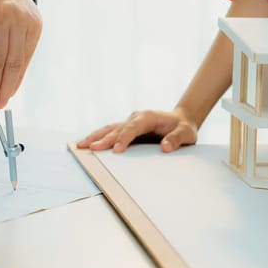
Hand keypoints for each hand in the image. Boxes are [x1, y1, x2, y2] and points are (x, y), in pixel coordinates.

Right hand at [76, 109, 198, 152]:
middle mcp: (136, 117)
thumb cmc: (184, 127)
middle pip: (117, 129)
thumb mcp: (186, 133)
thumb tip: (165, 147)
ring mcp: (129, 122)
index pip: (133, 129)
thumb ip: (176, 139)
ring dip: (95, 137)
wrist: (181, 119)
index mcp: (148, 117)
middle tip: (90, 148)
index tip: (117, 150)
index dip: (124, 139)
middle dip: (103, 139)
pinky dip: (98, 137)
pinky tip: (87, 143)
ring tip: (80, 145)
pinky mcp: (127, 128)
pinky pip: (110, 132)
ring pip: (109, 129)